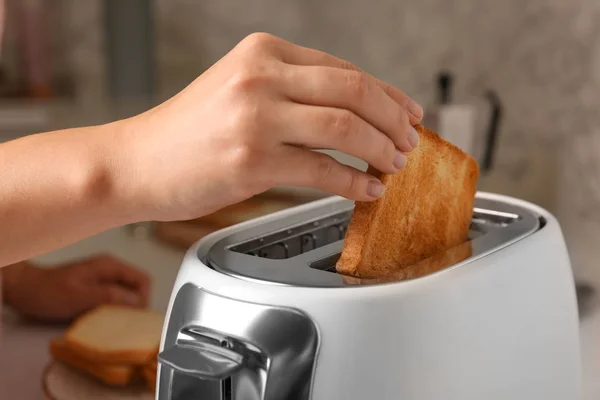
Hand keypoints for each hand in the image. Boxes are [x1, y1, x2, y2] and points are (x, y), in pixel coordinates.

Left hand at [2, 255, 150, 321]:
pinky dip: (113, 310)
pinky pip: (114, 299)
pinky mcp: (96, 288)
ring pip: (127, 295)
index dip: (143, 299)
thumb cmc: (49, 292)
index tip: (132, 316)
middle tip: (122, 321)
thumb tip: (135, 301)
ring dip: (123, 309)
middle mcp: (110, 269)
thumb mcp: (79, 296)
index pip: (143, 280)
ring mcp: (103, 278)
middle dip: (135, 305)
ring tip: (111, 321)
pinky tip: (102, 319)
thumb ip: (109, 296)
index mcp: (110, 266)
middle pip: (137, 287)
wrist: (24, 290)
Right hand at [116, 33, 423, 221]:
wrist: (135, 163)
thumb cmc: (186, 132)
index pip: (344, 68)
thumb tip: (352, 114)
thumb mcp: (238, 90)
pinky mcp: (252, 161)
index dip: (386, 93)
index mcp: (262, 52)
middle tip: (411, 141)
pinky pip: (323, 170)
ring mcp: (256, 118)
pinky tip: (368, 190)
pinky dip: (354, 182)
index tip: (408, 112)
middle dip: (393, 119)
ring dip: (381, 149)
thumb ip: (291, 93)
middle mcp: (261, 77)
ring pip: (346, 127)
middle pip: (355, 90)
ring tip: (395, 164)